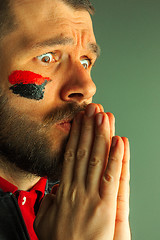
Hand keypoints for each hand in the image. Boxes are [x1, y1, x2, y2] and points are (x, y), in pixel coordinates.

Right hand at [34, 103, 129, 239]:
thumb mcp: (45, 221)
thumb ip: (48, 202)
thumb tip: (52, 190)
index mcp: (64, 191)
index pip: (70, 156)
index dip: (75, 136)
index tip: (78, 121)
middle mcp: (77, 189)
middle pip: (83, 152)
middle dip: (88, 129)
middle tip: (92, 110)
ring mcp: (92, 195)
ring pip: (97, 159)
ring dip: (101, 136)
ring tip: (104, 117)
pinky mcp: (107, 205)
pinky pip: (112, 177)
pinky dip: (116, 158)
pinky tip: (119, 141)